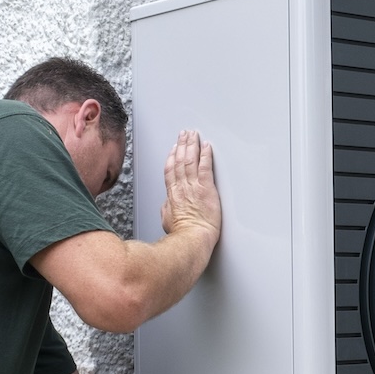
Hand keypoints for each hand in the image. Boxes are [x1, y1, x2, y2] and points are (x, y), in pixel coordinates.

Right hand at [160, 130, 221, 245]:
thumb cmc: (182, 234)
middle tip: (185, 134)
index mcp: (172, 194)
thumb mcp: (167, 220)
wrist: (192, 239)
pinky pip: (205, 167)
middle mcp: (182, 187)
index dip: (172, 156)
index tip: (174, 148)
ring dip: (192, 145)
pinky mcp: (206, 188)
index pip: (170, 170)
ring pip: (191, 160)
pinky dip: (206, 155)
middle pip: (180, 160)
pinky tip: (207, 146)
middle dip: (182, 145)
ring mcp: (194, 187)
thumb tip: (167, 205)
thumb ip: (167, 209)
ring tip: (194, 135)